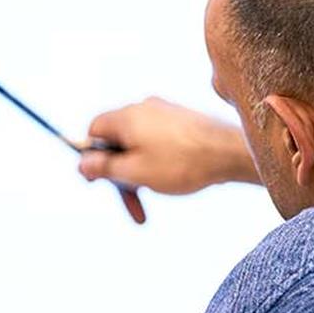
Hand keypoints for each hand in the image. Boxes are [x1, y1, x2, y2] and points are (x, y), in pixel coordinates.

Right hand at [78, 98, 256, 220]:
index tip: (99, 181)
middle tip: (131, 204)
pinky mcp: (182, 121)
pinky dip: (157, 163)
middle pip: (117, 141)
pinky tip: (170, 181)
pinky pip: (158, 142)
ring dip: (140, 173)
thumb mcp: (134, 172)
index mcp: (126, 117)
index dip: (91, 156)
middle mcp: (143, 108)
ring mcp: (165, 113)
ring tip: (153, 197)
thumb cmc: (182, 163)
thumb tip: (82, 163)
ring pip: (139, 145)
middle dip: (120, 174)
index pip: (94, 130)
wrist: (231, 153)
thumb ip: (104, 167)